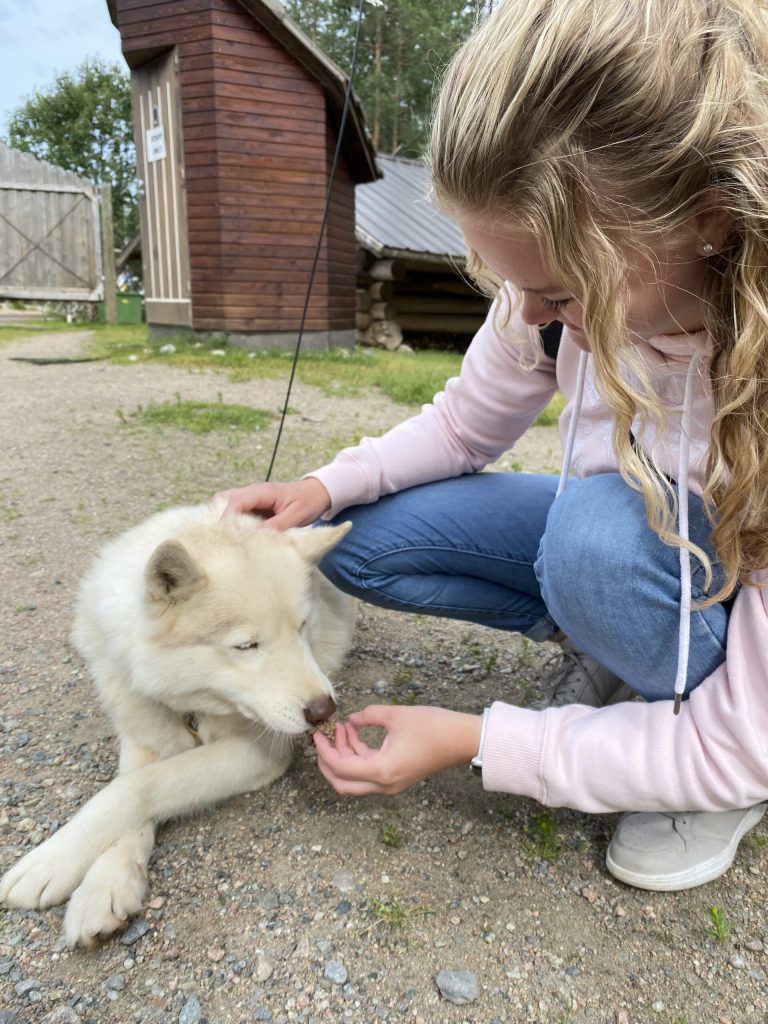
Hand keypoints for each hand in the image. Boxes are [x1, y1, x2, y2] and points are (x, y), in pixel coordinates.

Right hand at [214, 477, 331, 529]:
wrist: (317, 493)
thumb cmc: (308, 502)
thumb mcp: (297, 515)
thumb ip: (277, 525)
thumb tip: (256, 535)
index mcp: (263, 491)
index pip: (236, 501)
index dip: (227, 518)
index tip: (227, 537)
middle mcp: (253, 492)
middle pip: (223, 499)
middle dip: (218, 517)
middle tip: (221, 537)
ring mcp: (251, 498)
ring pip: (227, 504)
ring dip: (224, 519)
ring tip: (225, 539)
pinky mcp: (253, 506)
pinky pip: (236, 511)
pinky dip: (232, 522)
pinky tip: (235, 537)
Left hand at [313, 705, 481, 795]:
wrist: (462, 740)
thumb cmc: (433, 727)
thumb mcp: (396, 715)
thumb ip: (368, 715)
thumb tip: (352, 719)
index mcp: (382, 770)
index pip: (341, 768)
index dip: (325, 752)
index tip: (317, 735)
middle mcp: (384, 784)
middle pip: (343, 783)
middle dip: (328, 762)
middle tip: (322, 740)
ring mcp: (391, 784)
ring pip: (355, 779)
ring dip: (344, 756)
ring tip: (343, 728)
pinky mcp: (397, 777)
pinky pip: (368, 773)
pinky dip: (358, 756)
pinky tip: (356, 733)